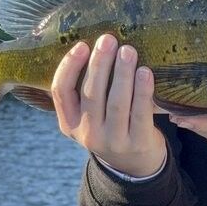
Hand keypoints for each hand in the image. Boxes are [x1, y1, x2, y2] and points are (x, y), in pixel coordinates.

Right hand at [51, 34, 166, 177]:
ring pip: (116, 102)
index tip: (81, 45)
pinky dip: (143, 91)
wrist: (134, 165)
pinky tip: (145, 72)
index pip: (61, 92)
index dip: (69, 67)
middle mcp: (87, 134)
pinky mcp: (138, 143)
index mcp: (70, 124)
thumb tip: (94, 45)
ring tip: (128, 51)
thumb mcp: (89, 117)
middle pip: (91, 94)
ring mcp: (113, 141)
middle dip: (99, 64)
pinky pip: (140, 113)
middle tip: (108, 39)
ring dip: (122, 73)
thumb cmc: (110, 127)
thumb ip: (86, 91)